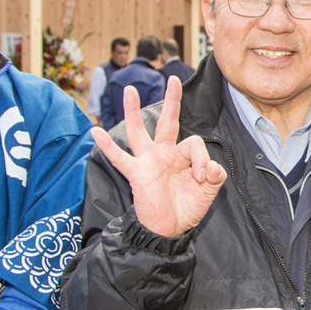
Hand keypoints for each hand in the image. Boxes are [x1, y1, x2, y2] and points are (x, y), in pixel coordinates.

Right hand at [91, 77, 225, 236]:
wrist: (169, 230)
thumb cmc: (186, 208)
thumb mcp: (208, 189)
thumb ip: (215, 174)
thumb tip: (210, 166)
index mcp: (181, 156)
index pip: (194, 143)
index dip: (202, 158)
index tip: (203, 177)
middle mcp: (163, 153)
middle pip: (167, 122)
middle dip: (171, 101)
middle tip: (174, 79)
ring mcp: (148, 161)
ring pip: (139, 132)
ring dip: (134, 112)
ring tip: (130, 91)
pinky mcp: (136, 173)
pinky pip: (120, 157)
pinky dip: (107, 146)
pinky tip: (96, 131)